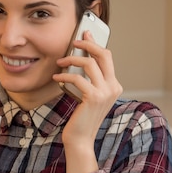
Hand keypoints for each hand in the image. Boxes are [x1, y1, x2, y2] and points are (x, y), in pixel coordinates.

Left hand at [53, 31, 122, 172]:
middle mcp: (114, 87)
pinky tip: (56, 77)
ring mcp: (105, 93)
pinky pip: (78, 78)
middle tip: (74, 41)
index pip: (107, 57)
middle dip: (88, 43)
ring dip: (72, 60)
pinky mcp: (94, 98)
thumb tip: (79, 58)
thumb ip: (89, 79)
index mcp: (114, 85)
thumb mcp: (88, 94)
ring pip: (90, 63)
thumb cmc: (81, 116)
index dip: (95, 43)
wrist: (80, 139)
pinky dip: (64, 75)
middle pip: (104, 54)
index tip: (85, 33)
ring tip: (60, 62)